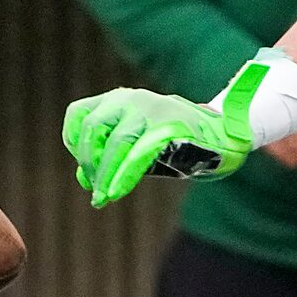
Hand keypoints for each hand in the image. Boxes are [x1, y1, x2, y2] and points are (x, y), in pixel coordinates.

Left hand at [62, 86, 251, 204]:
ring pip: (116, 142)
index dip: (74, 142)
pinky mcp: (170, 126)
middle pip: (94, 128)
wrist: (222, 137)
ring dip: (105, 174)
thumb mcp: (137, 147)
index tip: (85, 167)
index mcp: (119, 99)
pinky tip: (116, 192)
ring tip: (103, 197)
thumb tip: (84, 180)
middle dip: (90, 163)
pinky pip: (139, 153)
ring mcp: (153, 110)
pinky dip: (124, 175)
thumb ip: (110, 159)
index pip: (79, 113)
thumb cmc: (175, 144)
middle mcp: (132, 99)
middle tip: (95, 191)